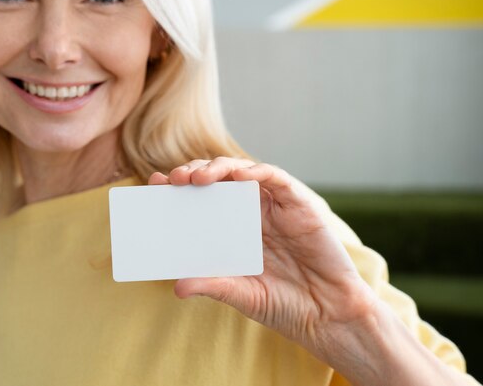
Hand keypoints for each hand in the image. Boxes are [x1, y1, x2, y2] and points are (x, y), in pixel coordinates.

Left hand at [149, 157, 376, 360]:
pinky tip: (239, 174)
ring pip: (242, 172)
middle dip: (193, 174)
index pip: (201, 200)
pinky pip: (276, 178)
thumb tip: (175, 286)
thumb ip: (212, 284)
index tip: (154, 187)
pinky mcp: (299, 204)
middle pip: (217, 181)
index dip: (178, 190)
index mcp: (233, 230)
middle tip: (173, 180)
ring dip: (219, 168)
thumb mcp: (241, 294)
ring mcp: (274, 207)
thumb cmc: (285, 304)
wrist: (328, 316)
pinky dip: (257, 172)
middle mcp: (251, 213)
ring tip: (198, 177)